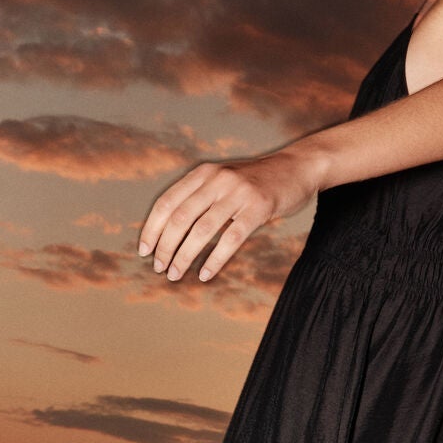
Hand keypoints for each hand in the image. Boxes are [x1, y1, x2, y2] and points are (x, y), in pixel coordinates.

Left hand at [138, 148, 319, 282]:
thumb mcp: (223, 180)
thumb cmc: (256, 181)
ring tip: (175, 274)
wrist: (297, 168)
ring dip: (184, 256)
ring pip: (202, 230)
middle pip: (180, 218)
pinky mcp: (258, 208)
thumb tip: (170, 233)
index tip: (145, 251)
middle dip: (165, 247)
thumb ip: (200, 196)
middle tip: (159, 268)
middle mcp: (217, 180)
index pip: (167, 203)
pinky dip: (215, 259)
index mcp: (203, 173)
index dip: (152, 229)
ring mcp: (238, 193)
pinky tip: (205, 274)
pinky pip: (231, 238)